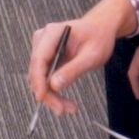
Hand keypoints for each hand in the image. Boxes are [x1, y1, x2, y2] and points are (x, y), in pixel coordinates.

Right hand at [27, 0, 138, 114]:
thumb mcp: (91, 55)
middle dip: (47, 93)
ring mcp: (42, 47)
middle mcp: (43, 38)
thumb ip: (73, 69)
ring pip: (39, 78)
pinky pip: (44, 77)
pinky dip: (53, 90)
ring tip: (69, 108)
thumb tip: (54, 85)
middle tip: (62, 110)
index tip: (42, 97)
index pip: (39, 59)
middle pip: (37, 71)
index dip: (38, 80)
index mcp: (53, 32)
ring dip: (51, 95)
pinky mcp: (45, 57)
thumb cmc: (99, 37)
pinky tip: (64, 101)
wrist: (101, 28)